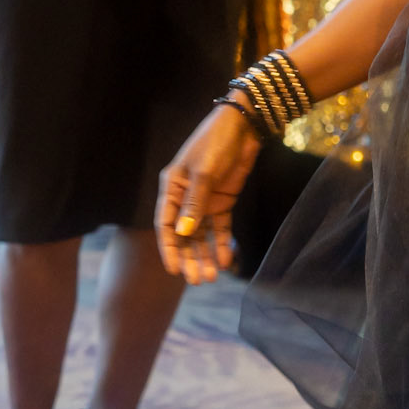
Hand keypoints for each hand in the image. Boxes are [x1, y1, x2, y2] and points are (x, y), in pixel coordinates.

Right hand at [156, 103, 261, 283]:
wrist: (244, 127)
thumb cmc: (216, 143)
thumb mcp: (204, 172)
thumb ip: (194, 203)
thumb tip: (182, 233)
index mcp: (171, 188)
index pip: (165, 224)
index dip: (169, 248)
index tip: (174, 269)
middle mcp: (184, 198)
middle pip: (183, 235)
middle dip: (189, 258)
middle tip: (196, 281)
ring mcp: (204, 202)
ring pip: (201, 235)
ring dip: (205, 255)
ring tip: (210, 277)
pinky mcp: (223, 202)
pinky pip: (220, 228)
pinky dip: (222, 244)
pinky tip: (225, 260)